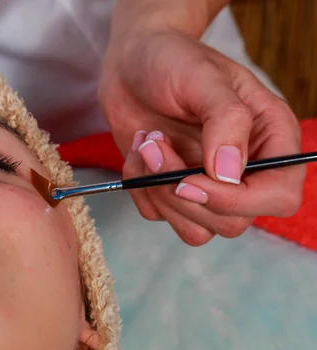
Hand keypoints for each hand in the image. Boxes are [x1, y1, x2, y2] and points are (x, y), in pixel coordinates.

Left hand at [98, 30, 303, 245]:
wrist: (130, 65)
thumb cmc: (172, 60)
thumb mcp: (203, 78)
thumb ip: (226, 122)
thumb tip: (229, 174)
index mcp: (269, 138)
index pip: (279, 196)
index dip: (236, 200)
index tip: (190, 178)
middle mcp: (242, 169)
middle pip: (231, 222)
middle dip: (183, 193)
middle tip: (155, 143)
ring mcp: (205, 183)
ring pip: (194, 228)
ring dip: (158, 192)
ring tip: (146, 143)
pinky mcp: (171, 190)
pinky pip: (158, 215)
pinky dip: (139, 187)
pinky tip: (138, 151)